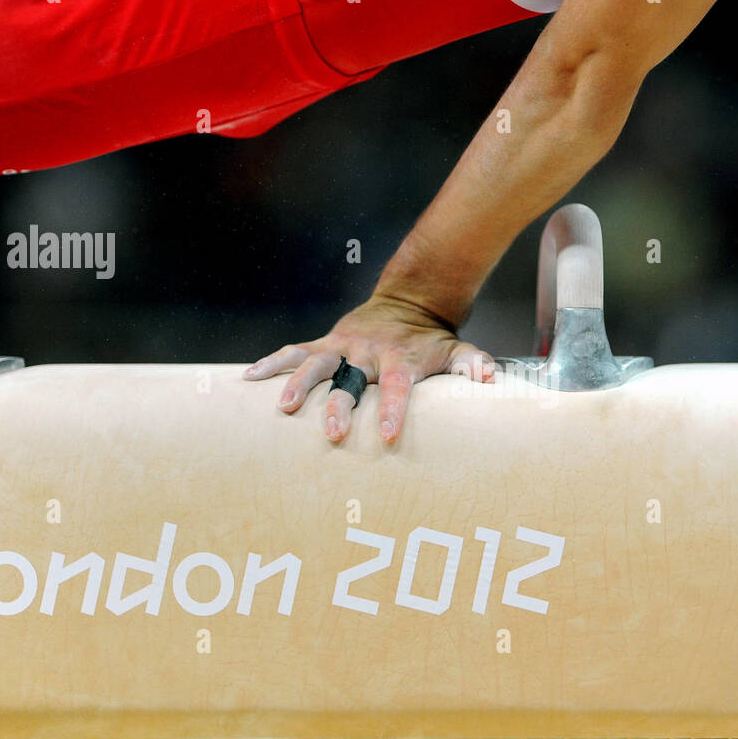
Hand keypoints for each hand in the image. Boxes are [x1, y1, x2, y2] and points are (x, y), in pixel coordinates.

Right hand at [243, 294, 495, 441]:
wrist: (409, 301)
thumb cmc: (433, 340)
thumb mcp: (457, 350)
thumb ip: (473, 364)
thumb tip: (489, 378)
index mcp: (400, 359)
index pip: (397, 387)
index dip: (392, 410)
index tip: (386, 436)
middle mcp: (367, 352)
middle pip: (350, 379)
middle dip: (340, 405)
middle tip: (333, 432)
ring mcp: (343, 346)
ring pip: (316, 363)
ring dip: (298, 383)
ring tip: (284, 406)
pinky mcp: (326, 343)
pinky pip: (294, 351)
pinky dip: (272, 363)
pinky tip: (248, 379)